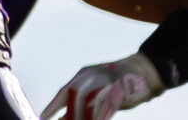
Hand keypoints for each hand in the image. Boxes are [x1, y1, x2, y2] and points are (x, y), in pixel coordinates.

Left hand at [42, 54, 157, 119]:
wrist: (144, 71)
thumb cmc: (116, 84)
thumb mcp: (94, 87)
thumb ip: (80, 100)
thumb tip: (62, 117)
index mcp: (83, 75)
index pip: (64, 91)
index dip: (53, 105)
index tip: (43, 116)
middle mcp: (92, 76)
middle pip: (74, 96)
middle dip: (69, 112)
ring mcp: (107, 82)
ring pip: (90, 102)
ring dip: (83, 116)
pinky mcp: (121, 90)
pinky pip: (108, 106)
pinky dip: (100, 116)